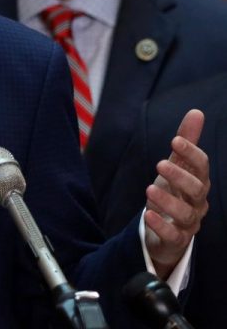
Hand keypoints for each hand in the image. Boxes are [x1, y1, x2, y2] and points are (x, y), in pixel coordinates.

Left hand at [143, 108, 209, 277]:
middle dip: (180, 177)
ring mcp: (189, 222)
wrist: (167, 228)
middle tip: (159, 164)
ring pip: (186, 214)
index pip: (202, 167)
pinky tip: (148, 215)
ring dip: (168, 201)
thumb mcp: (176, 165)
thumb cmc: (174, 192)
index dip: (191, 153)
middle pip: (197, 190)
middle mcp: (197, 202)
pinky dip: (161, 225)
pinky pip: (173, 234)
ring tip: (149, 189)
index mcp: (198, 182)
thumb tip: (196, 112)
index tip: (175, 140)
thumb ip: (186, 141)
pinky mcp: (176, 239)